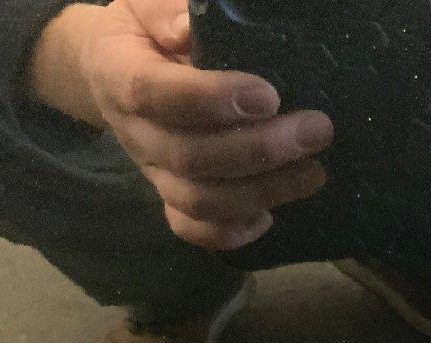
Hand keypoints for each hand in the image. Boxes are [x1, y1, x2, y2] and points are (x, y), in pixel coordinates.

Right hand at [29, 0, 332, 249]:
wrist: (113, 68)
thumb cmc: (146, 30)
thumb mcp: (148, 5)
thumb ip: (169, 11)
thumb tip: (193, 26)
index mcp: (118, 74)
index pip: (153, 94)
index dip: (209, 100)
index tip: (268, 95)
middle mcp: (134, 132)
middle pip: (189, 158)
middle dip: (259, 150)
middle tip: (317, 132)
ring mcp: (152, 171)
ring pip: (198, 201)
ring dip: (262, 193)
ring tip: (314, 173)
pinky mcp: (170, 196)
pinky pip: (192, 228)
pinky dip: (232, 232)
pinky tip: (270, 217)